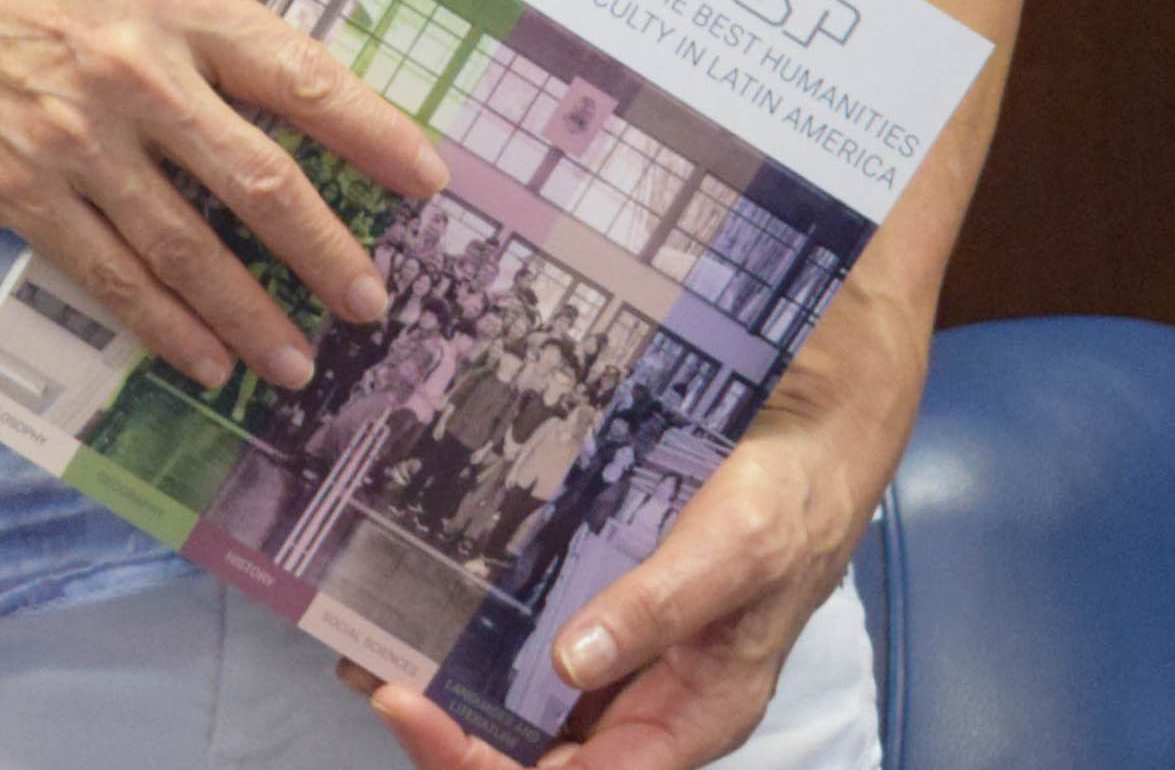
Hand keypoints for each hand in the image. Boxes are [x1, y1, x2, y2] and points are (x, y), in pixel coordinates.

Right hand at [0, 0, 445, 391]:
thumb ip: (206, 28)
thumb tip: (303, 102)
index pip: (299, 74)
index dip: (375, 133)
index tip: (430, 181)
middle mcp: (131, 69)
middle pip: (260, 181)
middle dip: (328, 256)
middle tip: (371, 304)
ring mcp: (73, 139)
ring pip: (189, 249)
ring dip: (254, 315)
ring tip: (298, 360)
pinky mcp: (19, 192)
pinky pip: (111, 275)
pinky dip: (167, 325)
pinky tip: (206, 357)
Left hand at [366, 286, 927, 769]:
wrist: (809, 437)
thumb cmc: (788, 502)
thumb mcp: (735, 551)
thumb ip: (660, 608)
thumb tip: (572, 663)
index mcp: (689, 716)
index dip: (483, 761)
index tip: (410, 706)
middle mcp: (646, 702)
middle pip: (535, 754)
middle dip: (447, 731)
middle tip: (368, 673)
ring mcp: (620, 661)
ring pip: (520, 708)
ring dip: (445, 689)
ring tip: (365, 644)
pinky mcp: (599, 612)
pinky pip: (524, 648)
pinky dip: (467, 639)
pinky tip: (412, 607)